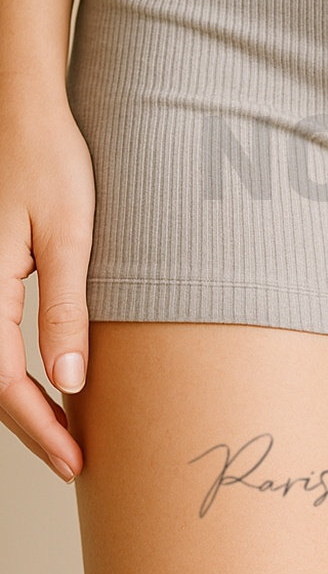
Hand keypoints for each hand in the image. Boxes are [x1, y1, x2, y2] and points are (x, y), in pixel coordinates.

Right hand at [0, 93, 93, 483]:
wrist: (26, 111)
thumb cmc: (51, 160)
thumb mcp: (70, 234)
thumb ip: (66, 308)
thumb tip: (70, 381)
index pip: (4, 379)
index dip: (39, 426)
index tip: (74, 460)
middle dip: (31, 425)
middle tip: (74, 462)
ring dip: (23, 403)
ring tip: (65, 434)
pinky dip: (16, 370)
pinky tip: (51, 384)